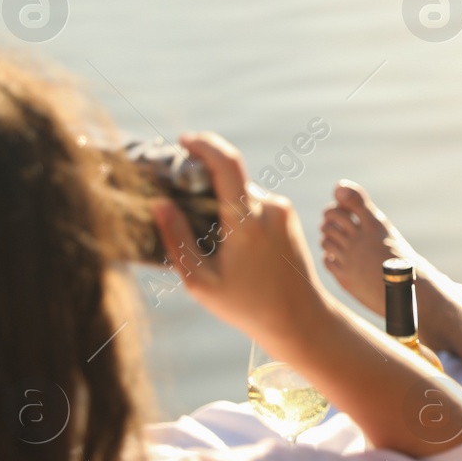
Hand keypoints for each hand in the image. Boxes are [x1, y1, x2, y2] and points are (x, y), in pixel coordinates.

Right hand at [151, 131, 329, 351]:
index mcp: (248, 221)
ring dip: (218, 204)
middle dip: (201, 186)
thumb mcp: (201, 280)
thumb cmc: (249, 306)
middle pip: (228, 180)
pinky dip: (234, 213)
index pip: (227, 163)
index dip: (203, 144)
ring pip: (240, 193)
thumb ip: (178, 239)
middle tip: (175, 206)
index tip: (182, 141)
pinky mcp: (287, 218)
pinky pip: (253, 204)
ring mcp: (282, 211)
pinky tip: (226, 245)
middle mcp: (270, 208)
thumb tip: (159, 203)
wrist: (302, 320)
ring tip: (204, 240)